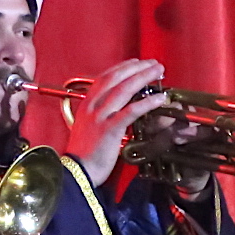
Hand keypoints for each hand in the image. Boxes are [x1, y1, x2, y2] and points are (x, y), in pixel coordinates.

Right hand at [64, 57, 176, 188]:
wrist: (76, 172)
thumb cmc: (84, 154)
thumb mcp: (88, 127)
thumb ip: (100, 115)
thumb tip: (118, 109)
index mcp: (86, 105)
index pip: (105, 78)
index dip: (122, 67)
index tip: (137, 62)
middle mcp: (92, 107)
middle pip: (116, 78)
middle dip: (137, 68)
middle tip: (154, 64)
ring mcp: (100, 117)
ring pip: (124, 90)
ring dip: (143, 78)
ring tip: (158, 72)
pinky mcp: (109, 130)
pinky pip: (130, 111)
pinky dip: (146, 103)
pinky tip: (159, 99)